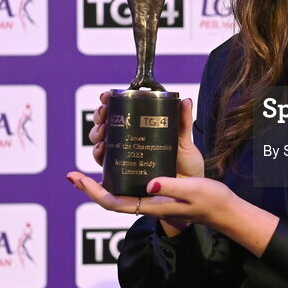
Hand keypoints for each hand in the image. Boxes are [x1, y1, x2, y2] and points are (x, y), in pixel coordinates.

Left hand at [65, 174, 236, 228]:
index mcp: (151, 205)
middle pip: (110, 198)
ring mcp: (152, 196)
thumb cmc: (209, 201)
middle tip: (72, 173)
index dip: (92, 193)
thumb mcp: (192, 191)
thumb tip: (148, 184)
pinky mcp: (159, 188)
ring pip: (119, 190)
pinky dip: (120, 173)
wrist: (223, 208)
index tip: (77, 179)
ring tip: (92, 162)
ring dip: (102, 180)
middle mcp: (147, 202)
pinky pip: (132, 182)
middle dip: (89, 187)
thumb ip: (170, 187)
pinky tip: (119, 158)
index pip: (113, 203)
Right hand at [89, 92, 203, 178]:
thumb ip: (183, 121)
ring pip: (101, 142)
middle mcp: (130, 142)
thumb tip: (185, 100)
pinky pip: (105, 164)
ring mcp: (125, 157)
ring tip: (103, 132)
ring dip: (96, 133)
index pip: (120, 112)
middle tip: (104, 114)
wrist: (190, 192)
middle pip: (106, 125)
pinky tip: (101, 149)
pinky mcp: (123, 175)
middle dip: (100, 116)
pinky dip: (98, 154)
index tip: (107, 96)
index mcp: (142, 129)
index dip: (109, 102)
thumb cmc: (187, 166)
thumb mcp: (184, 141)